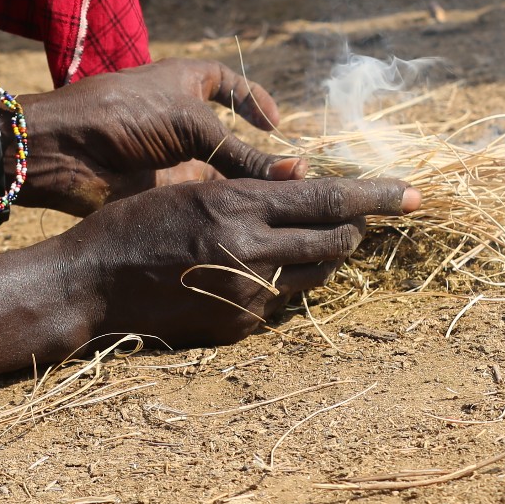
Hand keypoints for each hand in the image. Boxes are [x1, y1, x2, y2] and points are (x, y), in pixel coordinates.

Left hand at [16, 59, 300, 215]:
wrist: (68, 150)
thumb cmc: (127, 113)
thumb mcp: (193, 123)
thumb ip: (243, 152)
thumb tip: (297, 173)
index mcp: (186, 81)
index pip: (229, 84)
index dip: (253, 99)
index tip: (275, 123)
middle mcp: (182, 117)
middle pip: (231, 134)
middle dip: (261, 153)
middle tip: (294, 174)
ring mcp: (174, 154)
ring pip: (222, 170)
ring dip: (249, 183)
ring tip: (287, 198)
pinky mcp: (167, 188)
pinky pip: (206, 196)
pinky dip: (228, 205)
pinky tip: (253, 213)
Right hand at [57, 177, 420, 345]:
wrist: (91, 284)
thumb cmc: (134, 223)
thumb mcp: (193, 187)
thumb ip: (251, 186)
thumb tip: (307, 177)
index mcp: (239, 206)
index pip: (329, 200)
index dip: (377, 196)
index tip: (414, 194)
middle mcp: (250, 252)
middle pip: (335, 239)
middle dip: (357, 226)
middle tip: (363, 216)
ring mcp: (246, 295)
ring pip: (316, 272)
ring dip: (327, 252)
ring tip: (319, 237)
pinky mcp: (238, 326)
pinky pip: (283, 300)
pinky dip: (287, 279)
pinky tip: (264, 268)